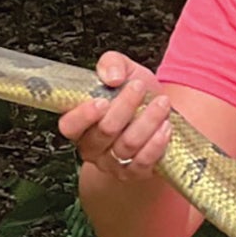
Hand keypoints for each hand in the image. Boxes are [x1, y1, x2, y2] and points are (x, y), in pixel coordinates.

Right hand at [58, 53, 173, 175]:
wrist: (159, 113)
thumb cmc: (134, 93)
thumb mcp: (123, 70)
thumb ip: (111, 63)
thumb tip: (112, 77)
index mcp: (79, 123)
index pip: (69, 126)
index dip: (83, 116)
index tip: (103, 101)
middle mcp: (91, 147)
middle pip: (104, 132)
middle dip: (124, 107)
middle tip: (140, 88)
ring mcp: (112, 163)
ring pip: (127, 145)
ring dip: (147, 122)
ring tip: (162, 103)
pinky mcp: (133, 172)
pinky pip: (143, 162)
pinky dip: (157, 143)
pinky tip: (166, 127)